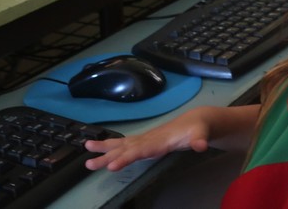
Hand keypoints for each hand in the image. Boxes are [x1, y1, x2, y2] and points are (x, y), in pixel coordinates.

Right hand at [84, 109, 211, 171]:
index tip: (112, 166)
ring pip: (121, 145)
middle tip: (89, 164)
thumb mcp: (201, 134)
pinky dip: (111, 147)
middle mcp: (148, 140)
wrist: (195, 121)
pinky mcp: (144, 142)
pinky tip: (99, 151)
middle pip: (125, 149)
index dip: (126, 158)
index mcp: (159, 141)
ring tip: (86, 153)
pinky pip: (124, 145)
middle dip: (107, 156)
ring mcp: (145, 140)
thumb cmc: (197, 129)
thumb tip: (201, 145)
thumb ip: (200, 140)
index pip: (140, 150)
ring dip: (104, 150)